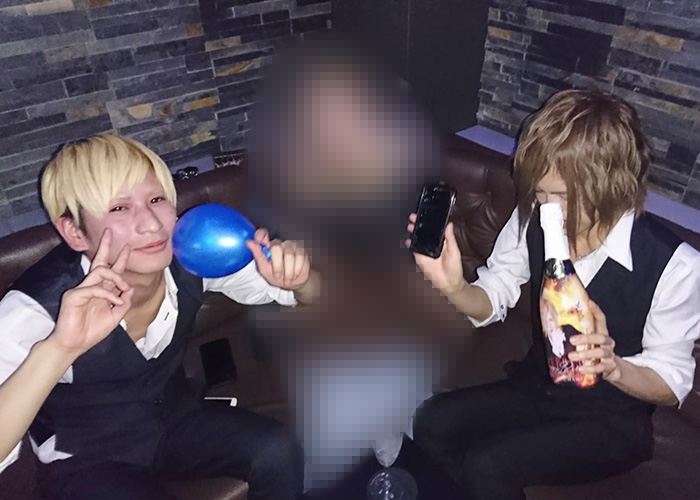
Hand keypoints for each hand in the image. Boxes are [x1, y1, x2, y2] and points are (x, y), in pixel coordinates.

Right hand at [49, 229, 132, 356]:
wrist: (74, 345)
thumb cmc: (92, 332)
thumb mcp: (115, 317)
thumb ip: (124, 303)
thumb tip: (130, 289)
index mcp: (101, 291)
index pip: (111, 270)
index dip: (119, 259)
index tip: (127, 247)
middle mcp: (91, 286)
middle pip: (100, 262)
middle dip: (106, 247)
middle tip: (110, 232)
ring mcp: (82, 289)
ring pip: (100, 271)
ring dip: (117, 276)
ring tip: (125, 286)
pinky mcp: (74, 295)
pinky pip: (95, 289)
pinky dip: (109, 295)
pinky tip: (116, 302)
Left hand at [247, 228, 310, 289]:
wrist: (293, 283)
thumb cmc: (277, 276)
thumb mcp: (264, 269)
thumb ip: (258, 255)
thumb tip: (249, 242)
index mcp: (268, 247)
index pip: (263, 234)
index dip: (261, 234)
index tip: (258, 240)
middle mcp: (279, 244)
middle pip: (276, 247)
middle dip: (277, 265)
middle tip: (277, 276)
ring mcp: (291, 246)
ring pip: (289, 255)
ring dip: (288, 271)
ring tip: (287, 279)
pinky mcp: (302, 250)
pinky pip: (300, 258)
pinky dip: (296, 270)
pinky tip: (295, 274)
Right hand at [405, 214, 464, 294]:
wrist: (449, 282)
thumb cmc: (454, 268)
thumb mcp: (455, 251)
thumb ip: (450, 238)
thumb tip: (450, 225)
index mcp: (442, 241)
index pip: (434, 229)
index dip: (429, 221)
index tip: (425, 214)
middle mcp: (432, 245)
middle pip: (424, 232)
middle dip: (418, 224)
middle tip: (414, 217)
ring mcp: (425, 251)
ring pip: (418, 239)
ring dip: (413, 232)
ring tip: (410, 226)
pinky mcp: (420, 258)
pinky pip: (414, 250)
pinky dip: (410, 245)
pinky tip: (408, 240)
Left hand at [568, 300, 620, 381]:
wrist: (611, 369)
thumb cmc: (595, 352)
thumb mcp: (588, 342)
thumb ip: (578, 335)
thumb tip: (555, 324)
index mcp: (602, 334)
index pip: (601, 320)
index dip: (596, 310)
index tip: (589, 302)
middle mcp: (607, 343)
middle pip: (601, 337)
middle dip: (586, 338)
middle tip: (572, 340)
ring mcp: (609, 355)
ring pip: (600, 352)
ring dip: (585, 354)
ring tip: (572, 356)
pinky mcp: (609, 367)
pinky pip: (600, 367)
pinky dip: (590, 368)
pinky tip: (581, 368)